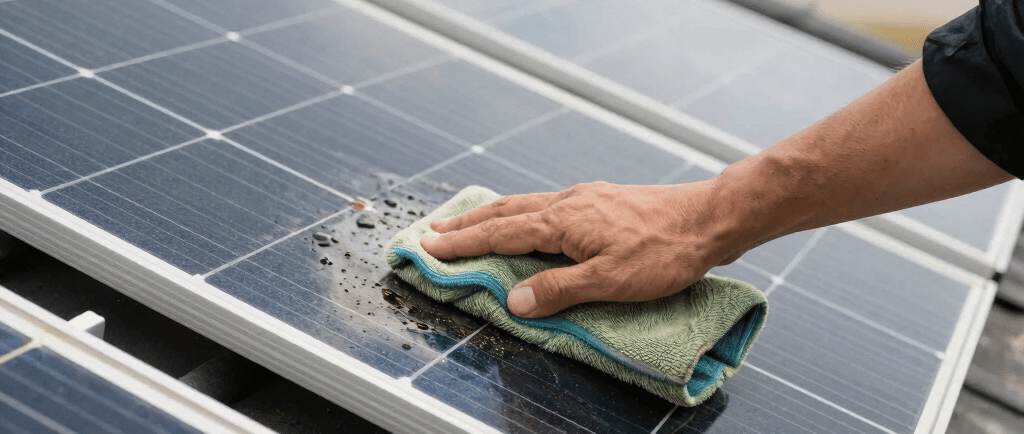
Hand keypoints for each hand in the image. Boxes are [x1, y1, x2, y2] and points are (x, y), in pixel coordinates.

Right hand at [421, 181, 741, 317]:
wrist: (709, 218)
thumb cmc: (664, 251)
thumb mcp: (611, 280)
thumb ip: (560, 290)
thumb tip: (515, 300)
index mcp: (563, 221)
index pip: (501, 233)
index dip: (463, 243)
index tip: (429, 245)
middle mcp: (568, 202)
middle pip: (505, 211)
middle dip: (467, 223)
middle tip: (434, 230)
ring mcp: (585, 198)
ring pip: (525, 204)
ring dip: (491, 215)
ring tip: (468, 222)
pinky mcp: (601, 200)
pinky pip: (546, 203)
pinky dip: (521, 212)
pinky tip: (528, 219)